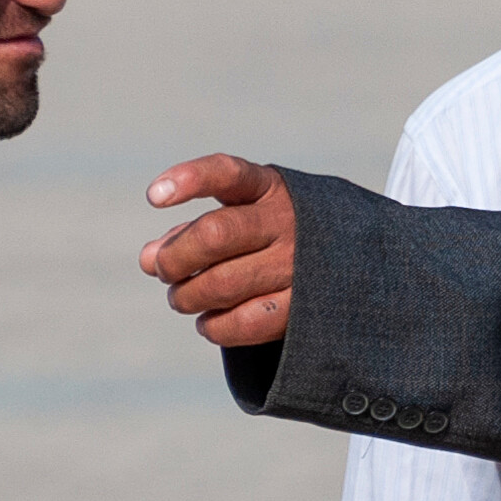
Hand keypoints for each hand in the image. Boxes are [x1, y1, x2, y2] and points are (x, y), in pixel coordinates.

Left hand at [143, 155, 296, 344]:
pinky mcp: (304, 307)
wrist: (352, 264)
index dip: (189, 180)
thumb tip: (148, 259)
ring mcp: (299, 264)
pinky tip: (207, 321)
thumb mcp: (239, 218)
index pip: (226, 173)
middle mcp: (287, 221)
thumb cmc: (271, 237)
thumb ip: (191, 232)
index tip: (154, 197)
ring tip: (181, 298)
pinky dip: (213, 326)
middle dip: (174, 259)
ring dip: (187, 296)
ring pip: (223, 284)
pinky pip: (245, 322)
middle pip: (214, 235)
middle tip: (164, 270)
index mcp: (269, 188)